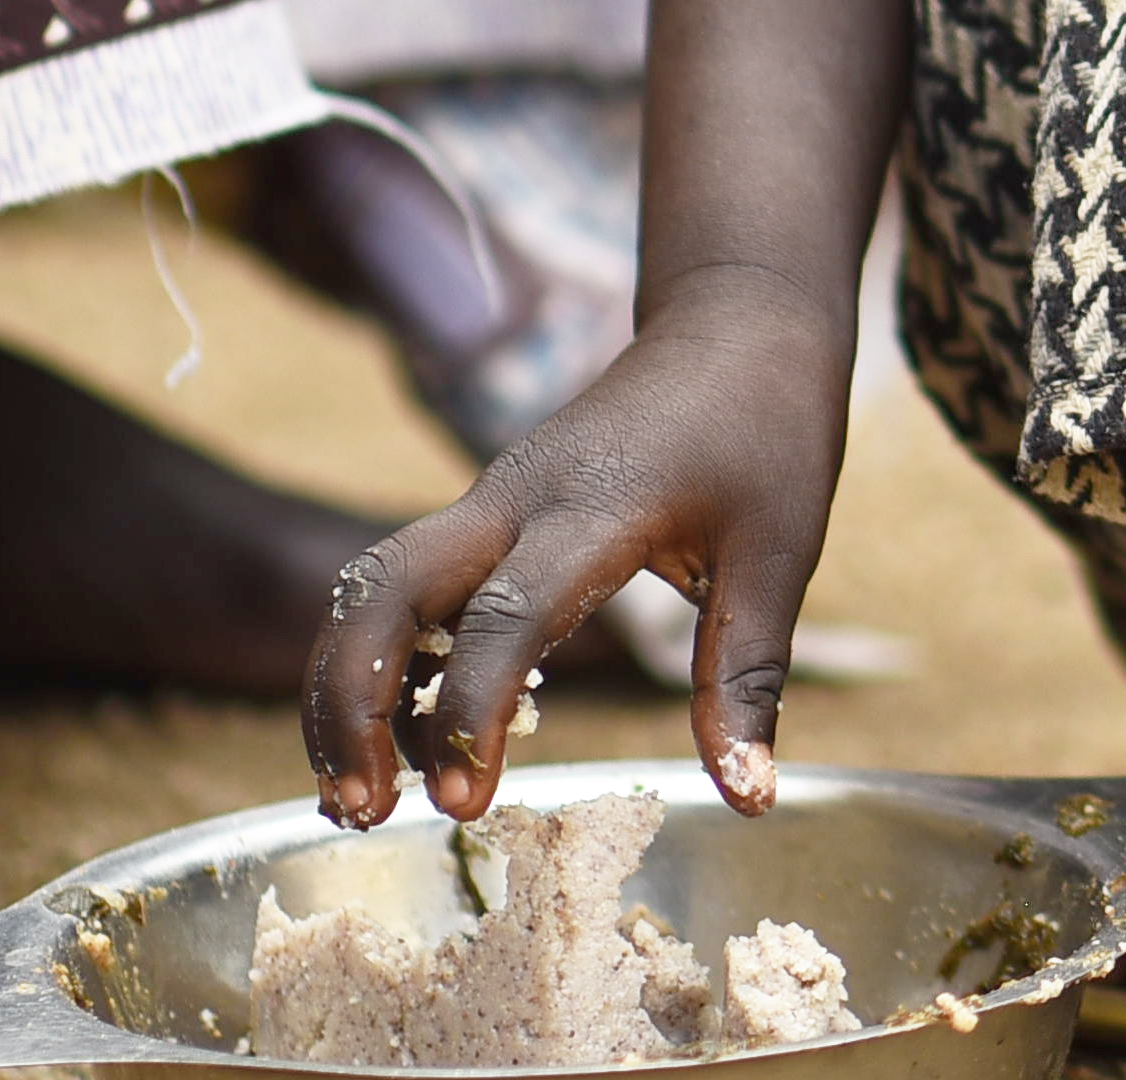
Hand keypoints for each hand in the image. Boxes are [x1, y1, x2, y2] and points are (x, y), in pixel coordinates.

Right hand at [307, 266, 848, 833]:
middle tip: (362, 810)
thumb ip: (747, 676)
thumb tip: (750, 799)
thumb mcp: (780, 552)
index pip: (506, 613)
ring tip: (355, 800)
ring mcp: (489, 499)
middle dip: (351, 700)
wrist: (738, 315)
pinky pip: (404, 584)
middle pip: (385, 589)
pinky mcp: (484, 510)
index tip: (461, 806)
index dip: (472, 712)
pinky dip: (379, 660)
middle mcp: (516, 498)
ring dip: (345, 686)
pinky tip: (399, 745)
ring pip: (374, 585)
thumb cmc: (767, 429)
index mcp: (595, 506)